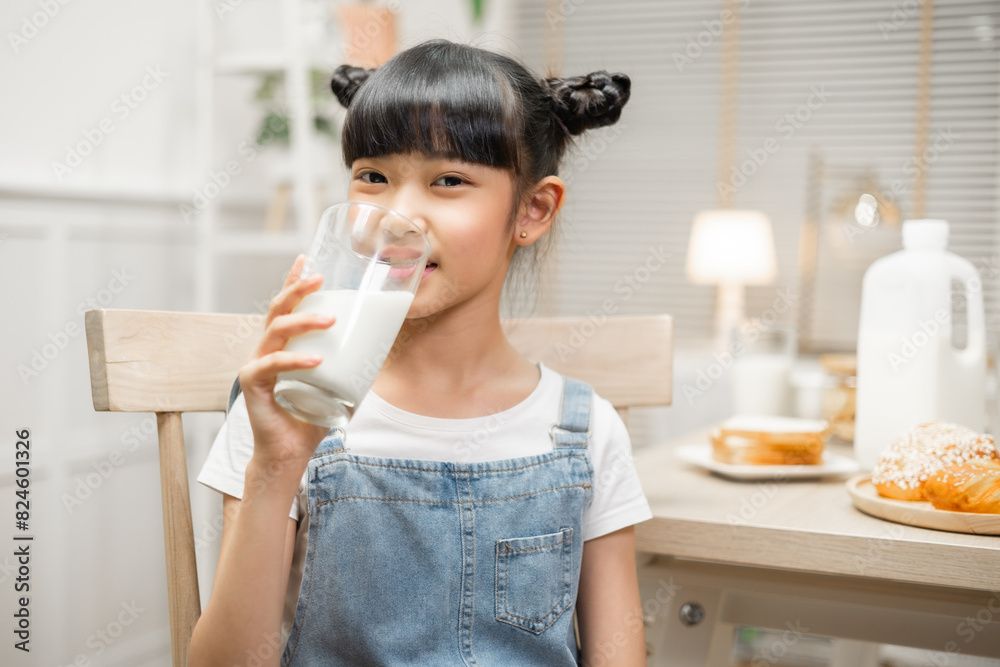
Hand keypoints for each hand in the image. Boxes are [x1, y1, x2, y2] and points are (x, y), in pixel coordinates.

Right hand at [239, 254, 334, 466]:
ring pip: (275, 331)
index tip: (306, 258)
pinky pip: (272, 365)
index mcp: (282, 346)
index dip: (293, 280)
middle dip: (297, 290)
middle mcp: (266, 350)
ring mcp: (257, 365)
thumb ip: (351, 366)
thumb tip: (383, 348)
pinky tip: (316, 360)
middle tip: (320, 279)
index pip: (285, 306)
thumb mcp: (336, 385)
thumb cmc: (311, 418)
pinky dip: (295, 360)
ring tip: (330, 320)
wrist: (290, 452)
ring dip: (304, 321)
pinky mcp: (252, 385)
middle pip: (277, 310)